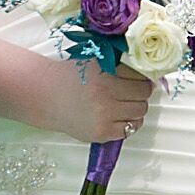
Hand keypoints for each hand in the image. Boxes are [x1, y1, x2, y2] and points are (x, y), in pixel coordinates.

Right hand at [28, 57, 154, 146]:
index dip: (140, 76)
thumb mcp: (93, 61)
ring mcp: (104, 115)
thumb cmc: (70, 77)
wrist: (46, 97)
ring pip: (140, 111)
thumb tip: (148, 72)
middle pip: (143, 93)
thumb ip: (117, 64)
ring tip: (124, 104)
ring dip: (137, 107)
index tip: (138, 78)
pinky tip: (120, 117)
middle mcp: (105, 93)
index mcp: (103, 71)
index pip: (139, 74)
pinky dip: (129, 123)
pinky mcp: (102, 132)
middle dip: (141, 91)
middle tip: (132, 91)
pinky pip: (130, 129)